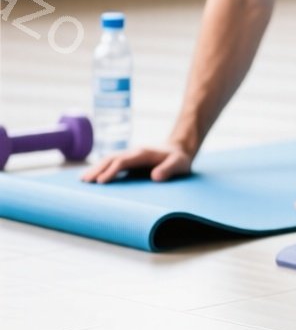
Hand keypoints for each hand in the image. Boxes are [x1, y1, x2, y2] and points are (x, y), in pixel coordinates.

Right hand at [80, 144, 194, 183]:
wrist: (178, 148)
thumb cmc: (179, 159)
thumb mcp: (179, 164)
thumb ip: (169, 169)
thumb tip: (155, 177)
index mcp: (143, 153)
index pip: (123, 161)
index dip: (111, 171)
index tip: (101, 181)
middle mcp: (133, 152)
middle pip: (111, 159)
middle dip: (97, 169)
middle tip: (84, 181)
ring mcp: (130, 155)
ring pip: (109, 159)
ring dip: (96, 168)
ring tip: (83, 180)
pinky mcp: (129, 160)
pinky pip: (112, 163)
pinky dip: (101, 168)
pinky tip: (91, 177)